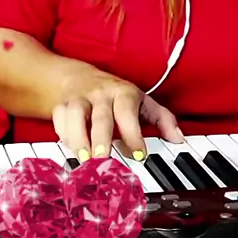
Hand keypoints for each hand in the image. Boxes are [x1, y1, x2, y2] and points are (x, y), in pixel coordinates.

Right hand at [52, 64, 183, 161]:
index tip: (139, 155)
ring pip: (75, 115)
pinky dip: (63, 134)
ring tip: (84, 159)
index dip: (133, 133)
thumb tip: (178, 139)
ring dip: (78, 138)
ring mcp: (80, 99)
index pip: (128, 112)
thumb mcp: (142, 102)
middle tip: (103, 159)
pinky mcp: (62, 105)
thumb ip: (162, 119)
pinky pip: (59, 118)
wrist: (79, 78)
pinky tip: (71, 148)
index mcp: (124, 93)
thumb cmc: (115, 95)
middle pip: (100, 116)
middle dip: (101, 139)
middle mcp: (101, 95)